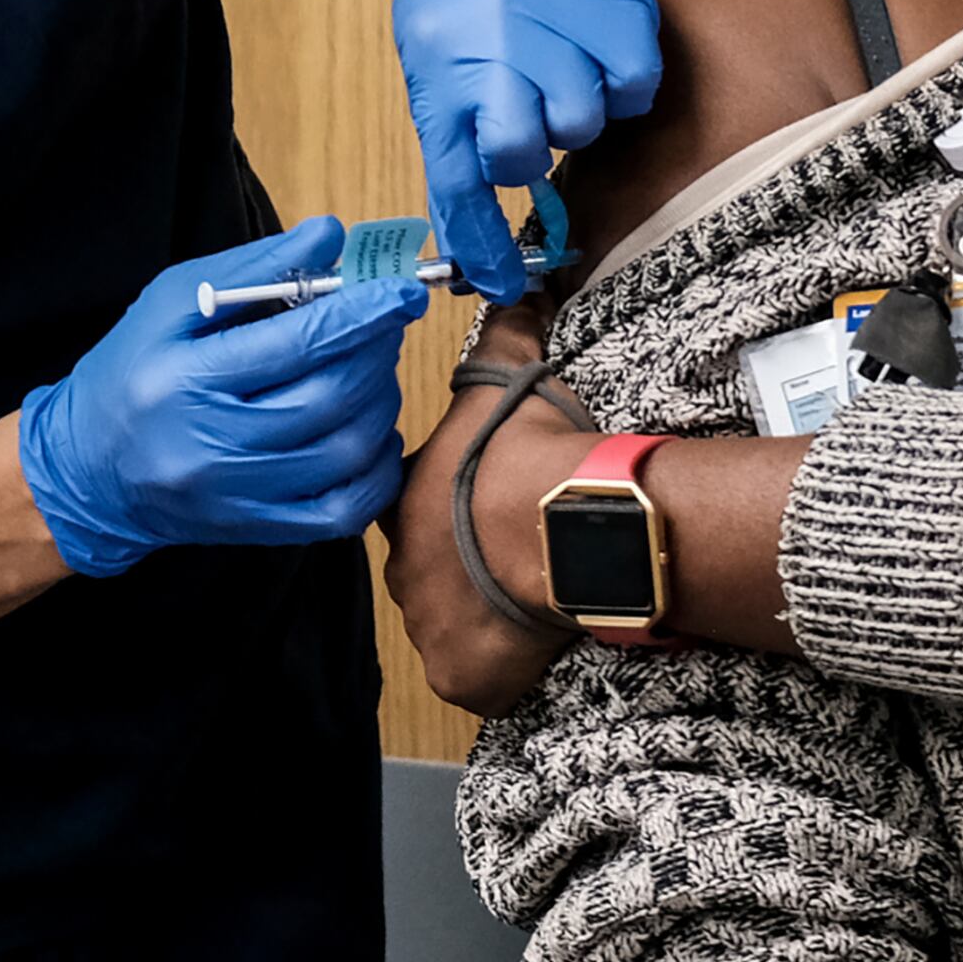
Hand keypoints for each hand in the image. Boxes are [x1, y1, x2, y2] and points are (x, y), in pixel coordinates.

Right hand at [17, 219, 423, 576]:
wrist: (86, 470)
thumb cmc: (130, 371)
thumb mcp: (172, 302)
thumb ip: (253, 268)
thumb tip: (330, 235)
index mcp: (184, 378)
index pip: (295, 345)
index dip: (362, 315)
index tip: (404, 291)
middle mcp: (211, 444)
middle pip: (328, 399)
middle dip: (374, 354)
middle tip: (382, 325)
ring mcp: (236, 495)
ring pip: (344, 452)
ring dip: (379, 403)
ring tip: (370, 372)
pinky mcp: (256, 530)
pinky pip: (343, 510)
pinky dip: (375, 469)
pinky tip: (369, 433)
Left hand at [383, 310, 584, 714]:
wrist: (559, 522)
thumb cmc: (529, 450)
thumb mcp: (513, 374)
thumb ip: (507, 331)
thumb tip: (514, 283)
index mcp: (404, 502)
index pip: (410, 509)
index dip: (449, 508)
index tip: (486, 506)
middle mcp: (403, 570)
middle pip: (430, 574)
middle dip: (467, 568)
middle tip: (522, 552)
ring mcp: (427, 628)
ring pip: (452, 626)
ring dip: (487, 616)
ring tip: (541, 594)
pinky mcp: (459, 677)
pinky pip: (479, 678)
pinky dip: (505, 668)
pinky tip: (540, 642)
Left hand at [391, 0, 662, 303]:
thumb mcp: (431, 56)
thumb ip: (453, 132)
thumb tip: (470, 231)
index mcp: (442, 73)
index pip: (457, 180)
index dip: (481, 243)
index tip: (503, 283)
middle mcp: (498, 53)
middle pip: (526, 153)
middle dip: (529, 149)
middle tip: (532, 114)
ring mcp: (561, 29)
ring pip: (586, 122)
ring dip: (578, 108)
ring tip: (561, 66)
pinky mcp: (618, 9)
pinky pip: (634, 86)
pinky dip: (621, 82)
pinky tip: (598, 50)